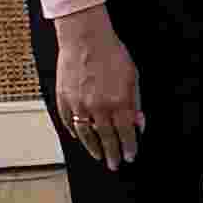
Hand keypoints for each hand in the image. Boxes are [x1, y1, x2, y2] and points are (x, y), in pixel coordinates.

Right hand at [50, 5, 144, 171]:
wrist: (85, 37)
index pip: (125, 133)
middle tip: (114, 165)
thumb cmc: (111, 54)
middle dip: (111, 154)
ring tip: (97, 156)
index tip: (130, 157)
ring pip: (85, 134)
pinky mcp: (63, 98)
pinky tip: (79, 137)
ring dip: (93, 148)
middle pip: (106, 138)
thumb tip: (138, 123)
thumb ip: (135, 103)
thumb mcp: (132, 77)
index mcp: (118, 102)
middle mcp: (98, 107)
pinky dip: (74, 131)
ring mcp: (78, 104)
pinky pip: (68, 121)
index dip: (128, 147)